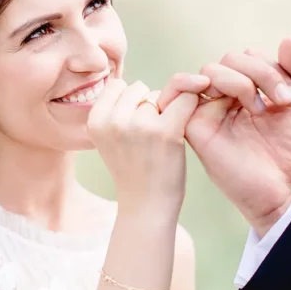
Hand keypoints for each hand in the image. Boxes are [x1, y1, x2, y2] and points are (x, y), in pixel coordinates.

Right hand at [88, 79, 200, 212]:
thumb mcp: (110, 138)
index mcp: (95, 120)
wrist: (146, 206)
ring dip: (166, 110)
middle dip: (148, 106)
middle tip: (148, 138)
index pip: (118, 85)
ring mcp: (138, 125)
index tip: (134, 126)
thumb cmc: (132, 170)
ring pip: (160, 94)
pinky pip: (185, 98)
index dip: (131, 101)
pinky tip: (195, 112)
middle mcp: (113, 120)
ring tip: (161, 140)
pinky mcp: (165, 131)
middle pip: (139, 88)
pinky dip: (192, 100)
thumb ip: (116, 110)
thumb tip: (138, 83)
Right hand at [159, 39, 290, 235]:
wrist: (284, 188)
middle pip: (230, 59)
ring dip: (239, 81)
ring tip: (259, 109)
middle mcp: (227, 95)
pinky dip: (189, 82)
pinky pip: (178, 90)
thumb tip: (287, 39)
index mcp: (251, 88)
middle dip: (261, 73)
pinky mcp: (193, 124)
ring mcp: (209, 108)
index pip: (250, 57)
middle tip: (283, 102)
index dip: (273, 68)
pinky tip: (225, 98)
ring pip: (211, 70)